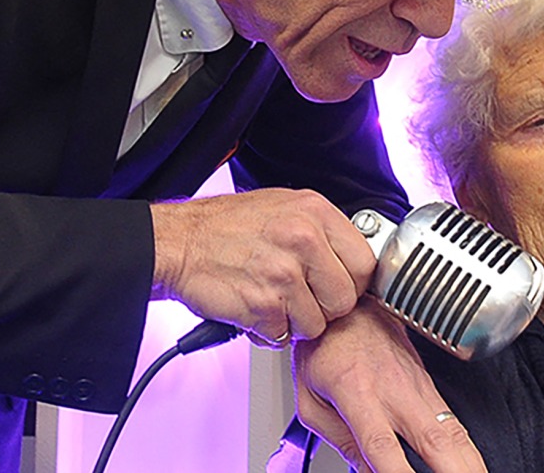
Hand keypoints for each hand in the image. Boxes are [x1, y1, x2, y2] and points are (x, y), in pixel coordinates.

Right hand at [149, 188, 374, 343]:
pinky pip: (283, 335)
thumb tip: (352, 255)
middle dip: (325, 307)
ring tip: (274, 300)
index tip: (338, 287)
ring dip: (295, 322)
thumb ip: (321, 230)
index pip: (365, 263)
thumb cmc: (226, 226)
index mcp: (315, 212)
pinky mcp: (262, 304)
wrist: (178, 242)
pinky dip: (268, 330)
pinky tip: (255, 308)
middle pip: (345, 299)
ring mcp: (284, 273)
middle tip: (301, 298)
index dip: (352, 282)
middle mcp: (303, 238)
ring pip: (317, 324)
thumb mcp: (283, 207)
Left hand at [292, 298, 486, 472]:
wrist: (350, 308)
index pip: (380, 443)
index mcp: (357, 393)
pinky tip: (471, 465)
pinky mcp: (429, 385)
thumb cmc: (325, 350)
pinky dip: (467, 448)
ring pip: (454, 430)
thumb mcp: (311, 402)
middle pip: (434, 438)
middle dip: (454, 470)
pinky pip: (453, 422)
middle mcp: (394, 389)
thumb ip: (340, 441)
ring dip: (469, 461)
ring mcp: (417, 386)